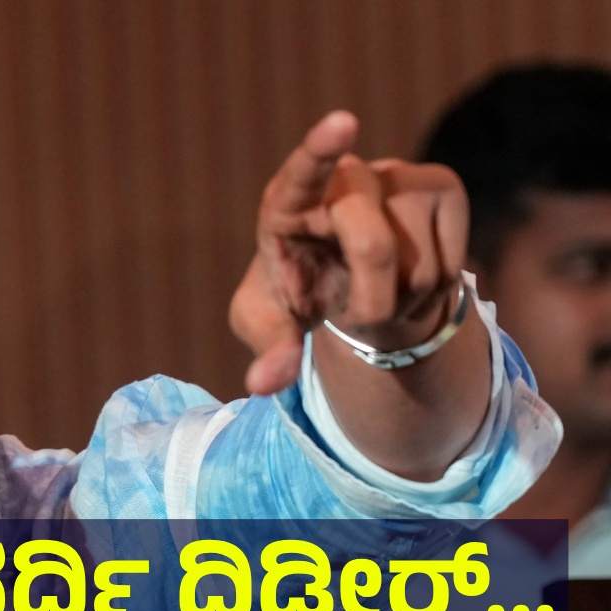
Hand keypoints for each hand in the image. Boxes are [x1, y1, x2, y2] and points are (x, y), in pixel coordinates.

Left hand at [230, 111, 469, 394]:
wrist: (349, 278)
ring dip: (400, 301)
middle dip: (369, 303)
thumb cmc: (300, 290)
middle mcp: (344, 179)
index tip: (344, 122)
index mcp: (287, 203)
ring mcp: (397, 175)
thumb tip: (264, 383)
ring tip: (378, 289)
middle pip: (373, 247)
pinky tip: (410, 276)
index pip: (302, 172)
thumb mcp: (270, 322)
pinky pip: (452, 262)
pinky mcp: (444, 185)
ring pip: (418, 265)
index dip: (323, 149)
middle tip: (353, 319)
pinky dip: (433, 291)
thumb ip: (268, 348)